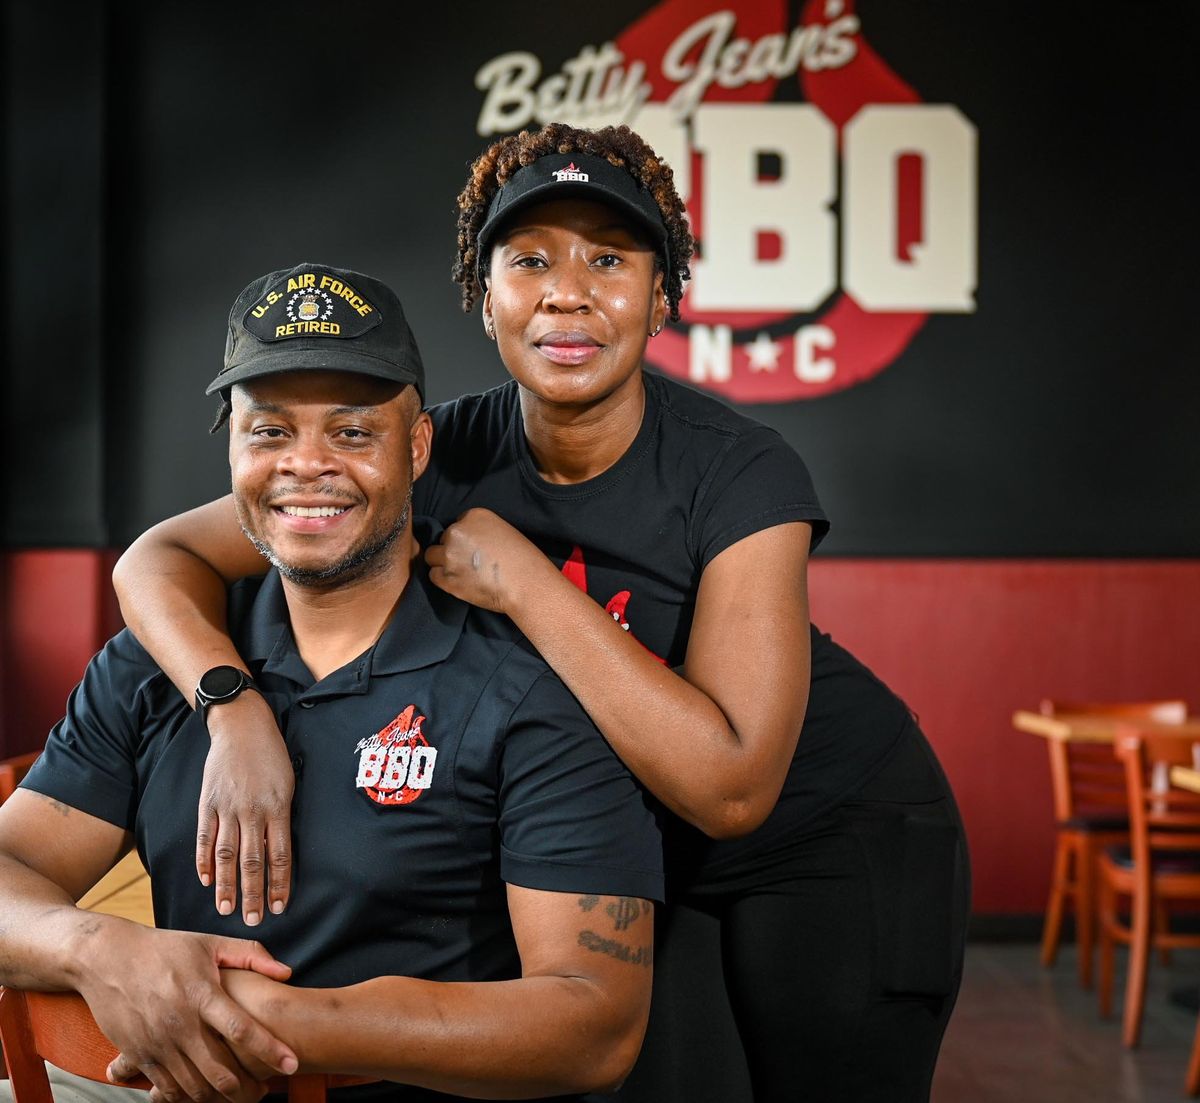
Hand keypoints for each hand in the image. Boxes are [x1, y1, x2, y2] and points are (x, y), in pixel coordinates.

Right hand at [86, 923, 295, 1101]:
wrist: (106, 958)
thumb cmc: (164, 948)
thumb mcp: (209, 943)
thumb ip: (251, 956)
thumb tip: (287, 972)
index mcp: (201, 993)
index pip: (242, 1028)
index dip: (270, 1049)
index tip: (292, 1064)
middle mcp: (179, 1023)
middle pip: (219, 1070)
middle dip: (247, 1088)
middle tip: (266, 1091)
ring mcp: (157, 1042)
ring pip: (194, 1086)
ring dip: (221, 1098)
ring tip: (242, 1096)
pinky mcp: (138, 1055)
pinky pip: (167, 1089)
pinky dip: (189, 1098)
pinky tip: (206, 1095)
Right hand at [197, 690, 294, 924]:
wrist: (242, 727)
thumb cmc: (272, 757)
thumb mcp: (289, 784)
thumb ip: (283, 818)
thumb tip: (280, 853)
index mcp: (278, 807)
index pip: (280, 855)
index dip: (279, 883)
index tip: (279, 907)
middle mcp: (252, 811)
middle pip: (252, 860)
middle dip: (253, 893)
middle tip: (253, 921)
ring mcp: (227, 807)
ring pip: (225, 854)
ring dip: (226, 885)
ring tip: (226, 909)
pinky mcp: (207, 802)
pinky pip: (204, 836)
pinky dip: (203, 861)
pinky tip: (204, 880)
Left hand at [425, 508, 549, 614]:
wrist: (526, 584)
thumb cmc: (523, 559)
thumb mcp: (504, 531)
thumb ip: (481, 531)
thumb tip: (468, 544)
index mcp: (474, 516)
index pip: (458, 524)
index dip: (465, 538)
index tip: (474, 549)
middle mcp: (457, 532)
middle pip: (444, 539)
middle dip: (453, 550)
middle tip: (469, 562)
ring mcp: (449, 556)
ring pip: (433, 556)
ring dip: (444, 563)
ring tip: (462, 573)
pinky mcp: (446, 579)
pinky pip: (433, 575)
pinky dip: (443, 579)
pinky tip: (461, 582)